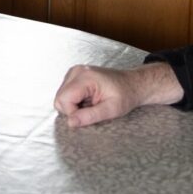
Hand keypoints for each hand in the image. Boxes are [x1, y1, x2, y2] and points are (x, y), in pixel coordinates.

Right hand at [52, 62, 183, 127]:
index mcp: (85, 77)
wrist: (133, 84)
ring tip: (91, 104)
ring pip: (61, 97)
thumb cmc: (126, 95)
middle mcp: (77, 71)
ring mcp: (74, 72)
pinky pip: (65, 93)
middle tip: (91, 109)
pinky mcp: (74, 76)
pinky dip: (74, 101)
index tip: (89, 115)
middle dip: (72, 110)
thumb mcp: (111, 109)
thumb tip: (71, 122)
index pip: (63, 100)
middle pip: (59, 98)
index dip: (73, 113)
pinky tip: (88, 99)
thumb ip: (90, 116)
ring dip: (73, 106)